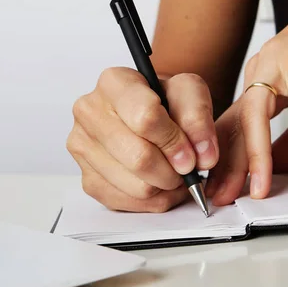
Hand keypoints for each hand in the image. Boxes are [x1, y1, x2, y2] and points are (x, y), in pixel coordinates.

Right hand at [67, 68, 218, 211]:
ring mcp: (83, 148)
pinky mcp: (88, 179)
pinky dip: (153, 199)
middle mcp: (89, 112)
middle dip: (173, 170)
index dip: (175, 141)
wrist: (146, 113)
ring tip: (173, 171)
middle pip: (139, 158)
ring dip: (165, 187)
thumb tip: (204, 156)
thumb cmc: (165, 101)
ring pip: (137, 186)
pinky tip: (159, 182)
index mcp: (113, 83)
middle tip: (186, 168)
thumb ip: (199, 118)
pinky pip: (129, 203)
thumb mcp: (190, 93)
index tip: (191, 153)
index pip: (146, 118)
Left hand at [206, 0, 287, 204]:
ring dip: (258, 158)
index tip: (223, 188)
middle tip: (225, 198)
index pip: (235, 127)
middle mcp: (260, 72)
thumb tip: (277, 168)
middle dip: (231, 166)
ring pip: (258, 118)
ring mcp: (277, 64)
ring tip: (261, 191)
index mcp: (258, 81)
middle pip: (238, 126)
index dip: (227, 160)